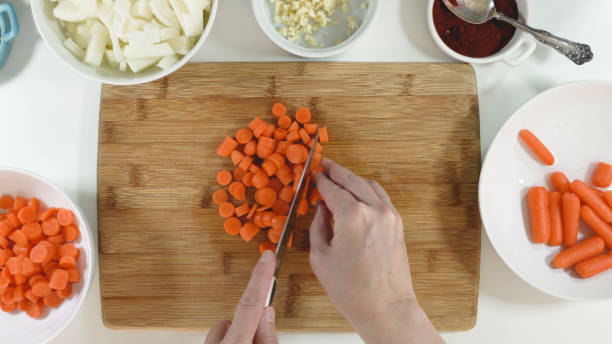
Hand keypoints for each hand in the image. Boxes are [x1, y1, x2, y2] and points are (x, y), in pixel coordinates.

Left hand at [205, 250, 277, 343]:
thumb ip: (268, 338)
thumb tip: (267, 314)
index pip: (252, 303)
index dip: (261, 278)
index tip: (267, 257)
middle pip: (238, 319)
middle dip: (252, 325)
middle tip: (260, 340)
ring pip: (225, 330)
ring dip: (237, 337)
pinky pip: (215, 339)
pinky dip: (226, 342)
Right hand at [310, 159, 442, 343]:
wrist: (385, 307)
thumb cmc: (352, 289)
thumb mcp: (321, 256)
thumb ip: (318, 225)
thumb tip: (321, 208)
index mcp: (353, 217)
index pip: (332, 189)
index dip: (320, 181)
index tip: (313, 176)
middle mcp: (374, 211)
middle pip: (352, 180)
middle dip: (337, 172)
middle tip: (325, 166)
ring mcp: (390, 216)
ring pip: (369, 185)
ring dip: (353, 178)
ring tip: (339, 176)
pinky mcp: (397, 224)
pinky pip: (381, 197)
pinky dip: (367, 190)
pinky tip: (358, 192)